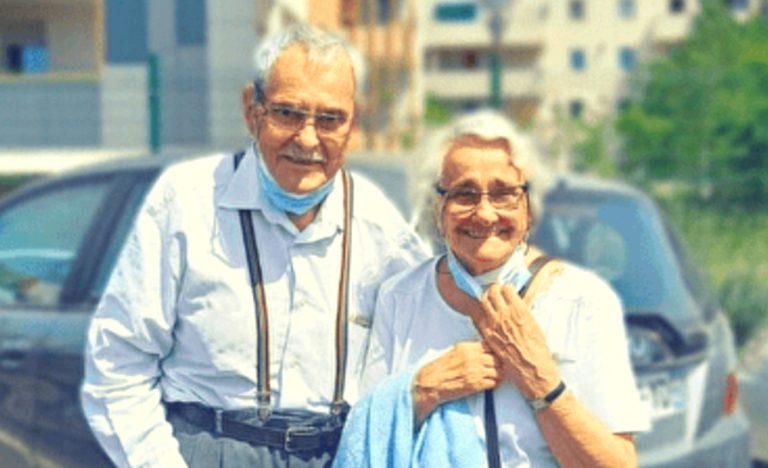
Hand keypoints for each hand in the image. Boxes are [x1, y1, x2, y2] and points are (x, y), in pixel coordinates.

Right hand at [412, 341, 501, 422]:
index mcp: (467, 347)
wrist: (430, 383)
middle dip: (501, 363)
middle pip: (498, 358)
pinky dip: (495, 383)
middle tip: (500, 367)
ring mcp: (475, 371)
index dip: (496, 351)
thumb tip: (485, 349)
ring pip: (499, 371)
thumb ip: (470, 349)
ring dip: (500, 374)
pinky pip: (494, 383)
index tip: (497, 355)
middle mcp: (472, 358)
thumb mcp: (455, 352)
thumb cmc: (441, 368)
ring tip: (497, 376)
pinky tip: (491, 383)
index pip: (491, 345)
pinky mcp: (475, 385)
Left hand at [468, 284, 560, 399]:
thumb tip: (516, 303)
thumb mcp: (534, 324)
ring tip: (490, 301)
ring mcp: (494, 325)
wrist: (531, 367)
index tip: (507, 290)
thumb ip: (523, 311)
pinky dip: (481, 313)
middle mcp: (504, 315)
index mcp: (519, 310)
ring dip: (486, 299)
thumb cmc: (537, 348)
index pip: (506, 289)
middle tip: (497, 292)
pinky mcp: (487, 335)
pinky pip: (478, 318)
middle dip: (494, 290)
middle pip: (492, 292)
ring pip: (483, 302)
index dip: (506, 288)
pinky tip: (486, 316)